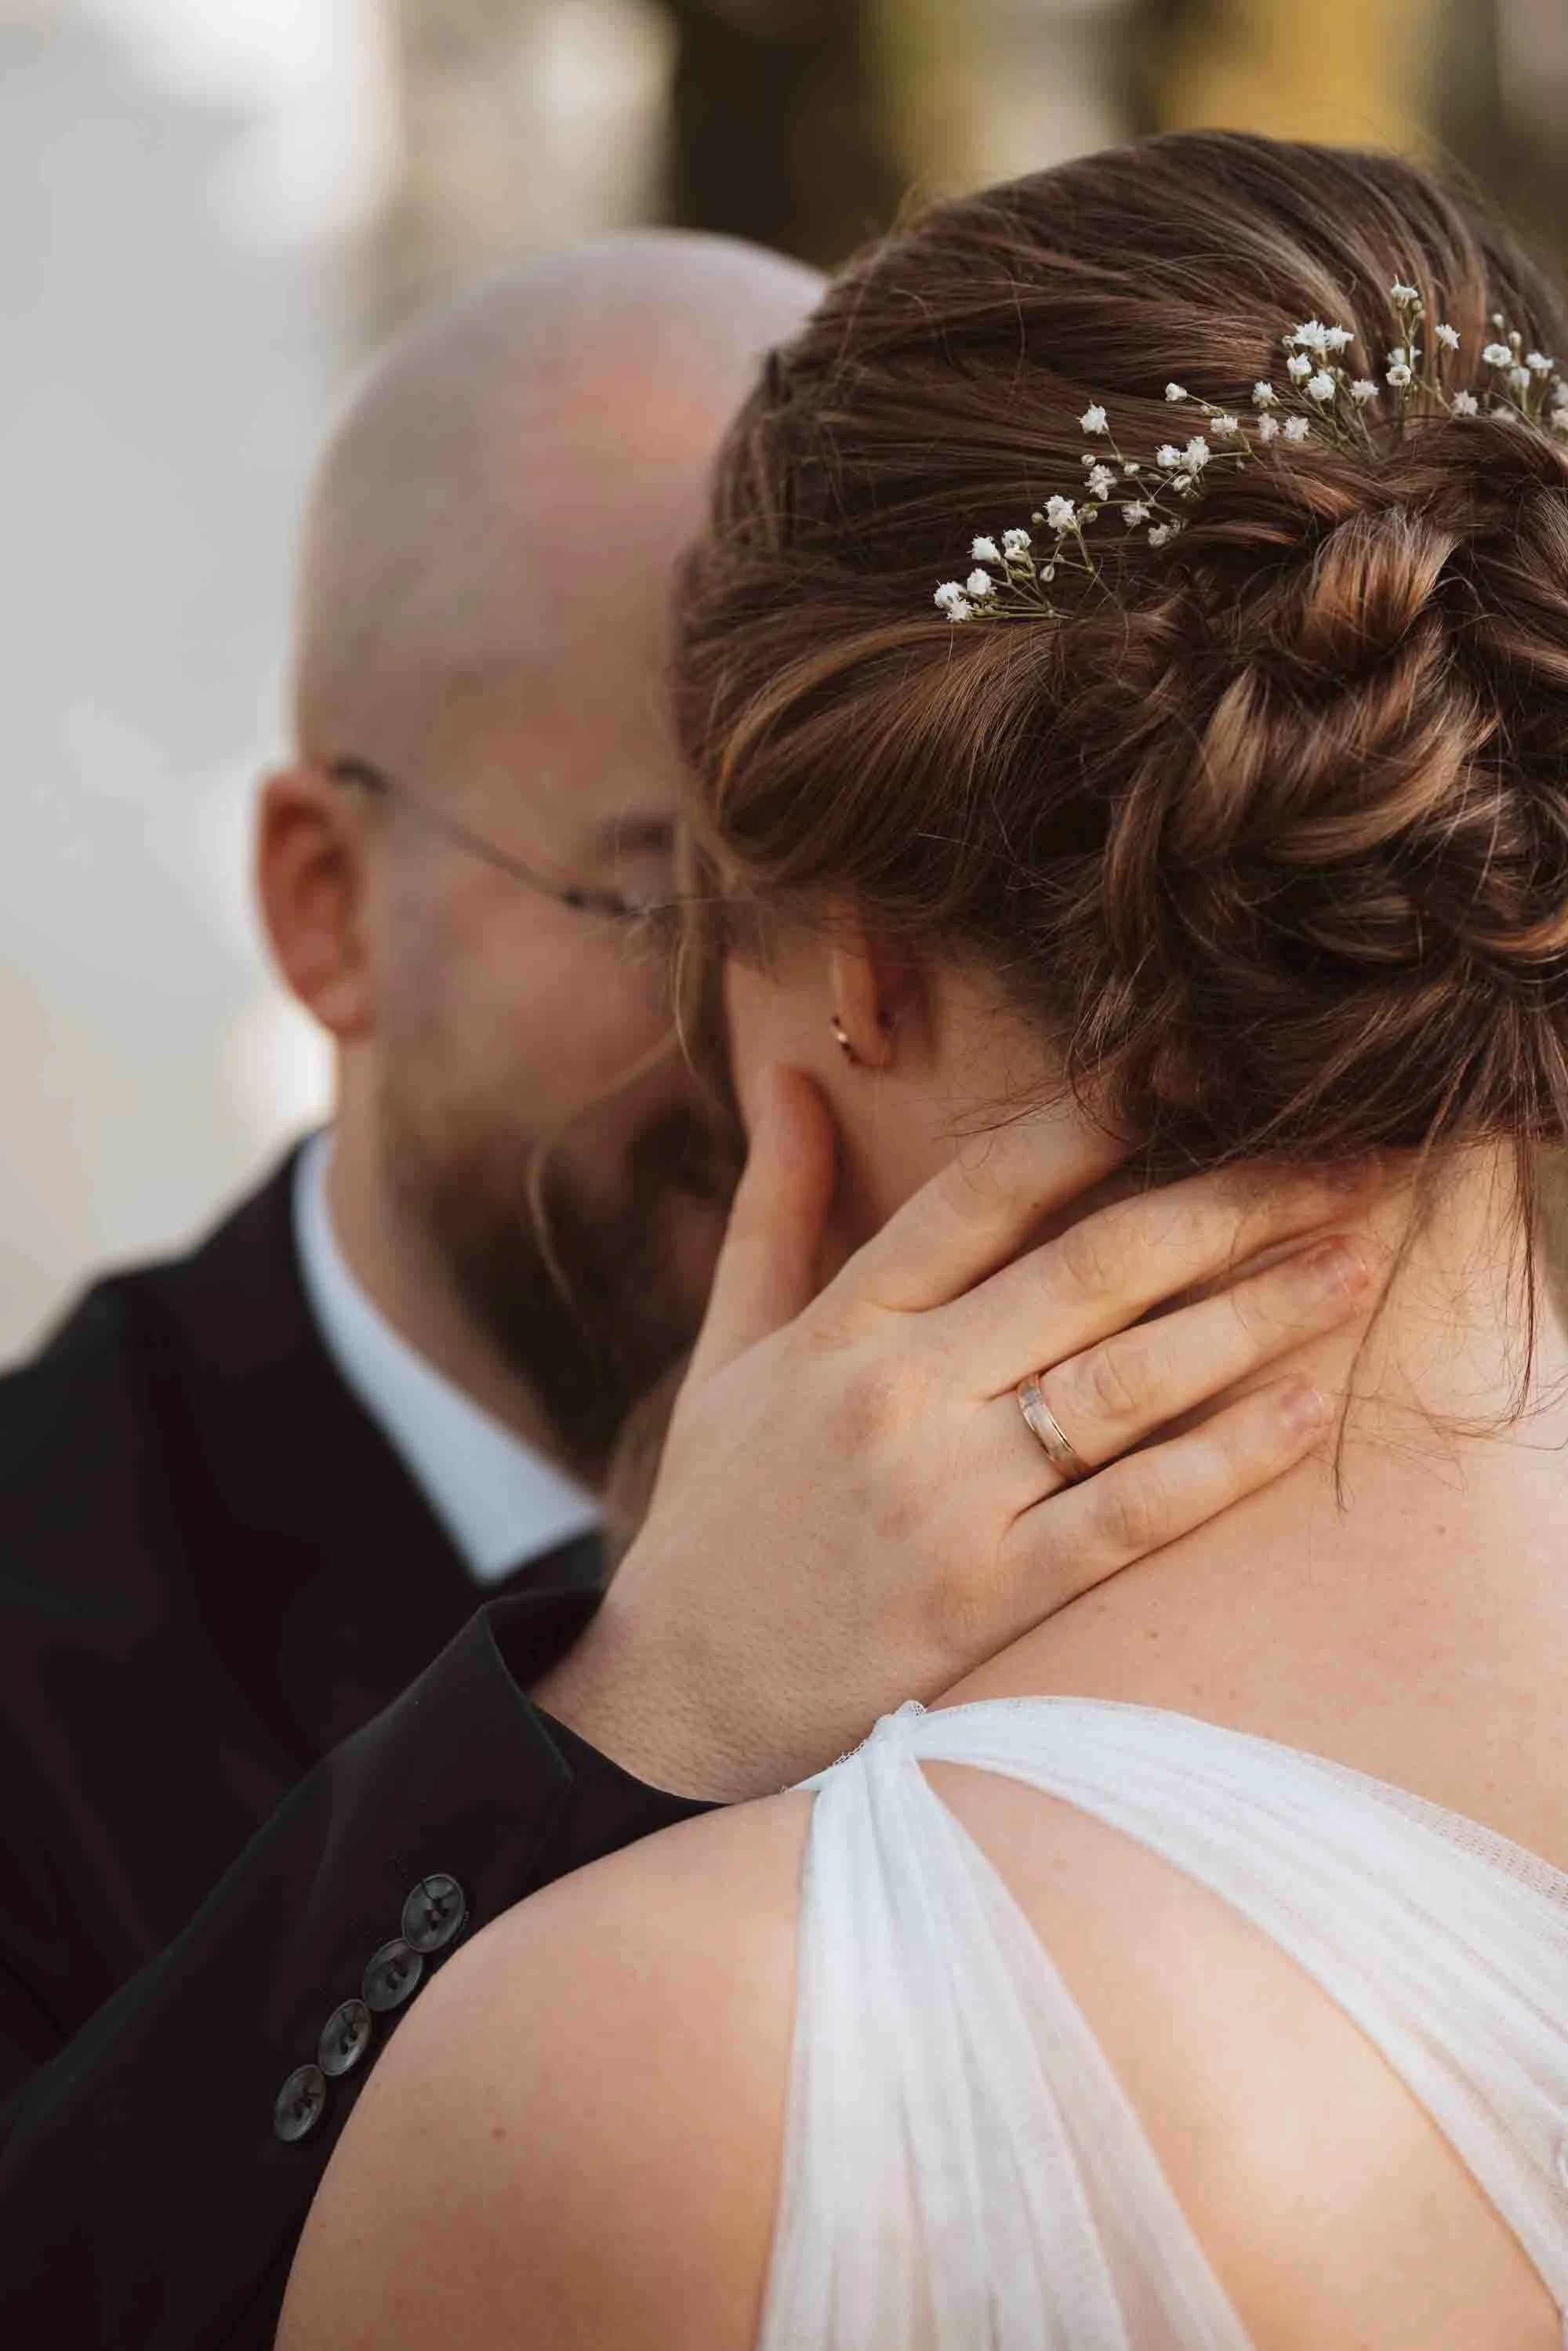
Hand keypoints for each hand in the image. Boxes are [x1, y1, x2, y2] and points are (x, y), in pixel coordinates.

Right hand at [533, 1068, 1373, 1798]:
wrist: (670, 1707)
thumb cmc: (716, 1520)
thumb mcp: (728, 1350)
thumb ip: (774, 1208)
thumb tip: (791, 1072)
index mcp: (843, 1323)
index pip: (987, 1188)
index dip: (1102, 1117)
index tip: (1202, 1069)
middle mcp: (897, 1393)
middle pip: (1093, 1267)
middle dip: (1233, 1203)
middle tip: (1343, 1157)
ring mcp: (944, 1499)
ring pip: (1129, 1379)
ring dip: (1259, 1313)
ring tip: (1360, 1258)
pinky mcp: (984, 1602)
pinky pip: (1131, 1513)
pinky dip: (1227, 1457)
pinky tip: (1314, 1407)